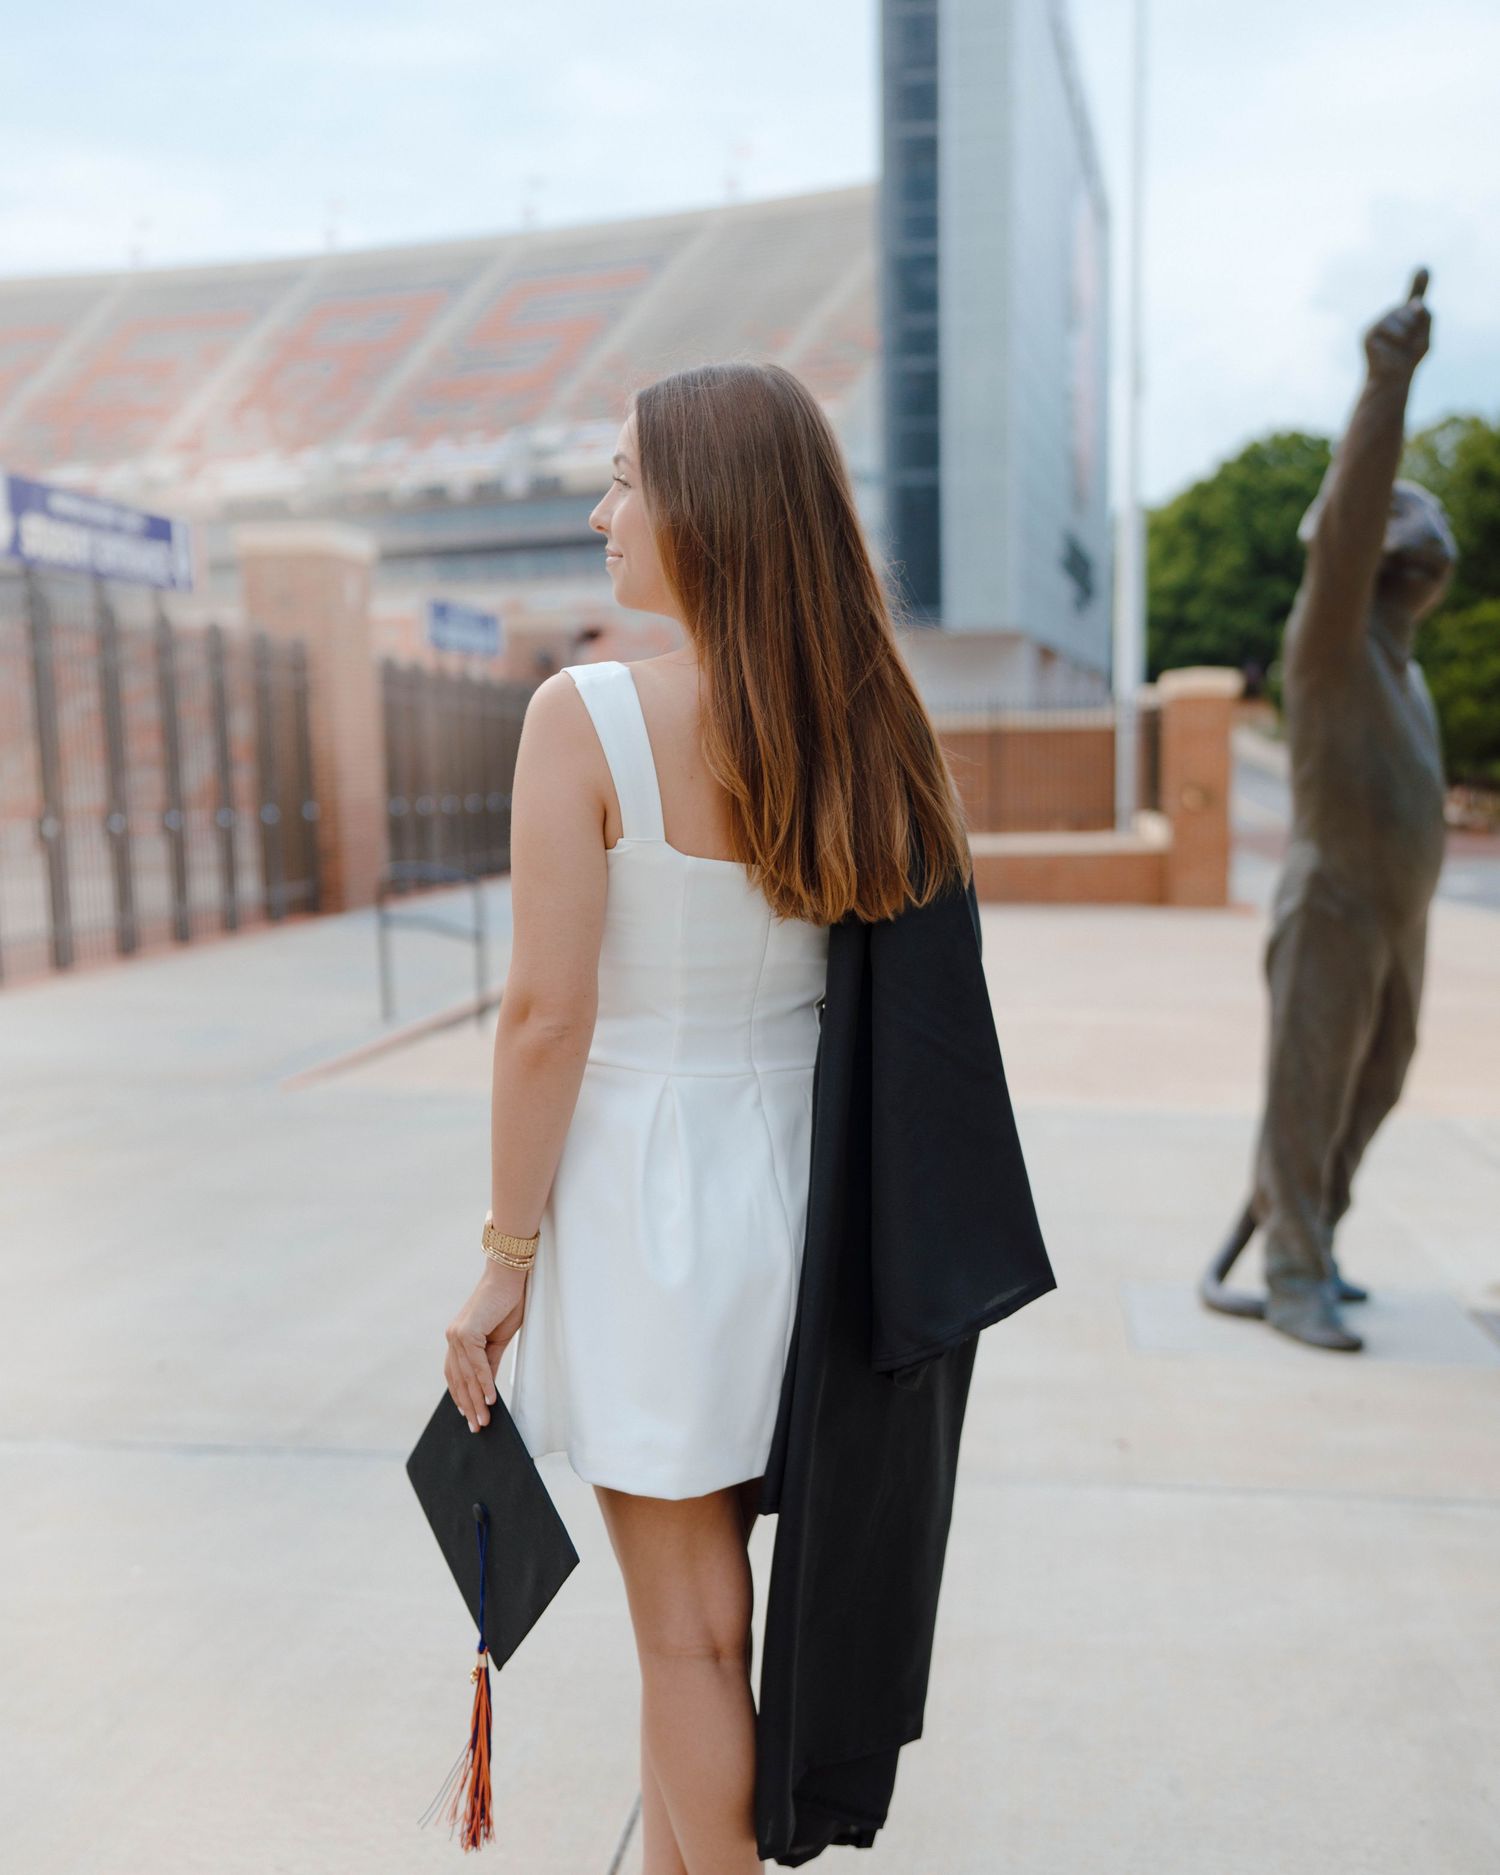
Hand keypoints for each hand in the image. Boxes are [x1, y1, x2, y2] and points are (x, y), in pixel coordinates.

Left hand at [444, 1261, 528, 1432]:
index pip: (455, 1375)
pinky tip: (490, 1400)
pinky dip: (484, 1384)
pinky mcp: (467, 1332)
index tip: (468, 1416)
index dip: (461, 1396)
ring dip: (475, 1401)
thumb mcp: (499, 1339)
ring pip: (466, 1376)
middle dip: (468, 1406)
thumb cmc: (507, 1303)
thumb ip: (490, 1362)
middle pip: (458, 1380)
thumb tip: (487, 1388)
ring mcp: (457, 1334)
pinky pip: (477, 1365)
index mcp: (458, 1339)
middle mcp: (453, 1337)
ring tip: (484, 1421)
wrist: (511, 1276)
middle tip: (477, 1427)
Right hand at [1363, 268, 1430, 377]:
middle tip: (1408, 346)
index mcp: (1405, 318)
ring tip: (1399, 349)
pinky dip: (1396, 340)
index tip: (1424, 269)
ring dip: (1407, 335)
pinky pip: (1390, 328)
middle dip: (1416, 327)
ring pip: (1401, 316)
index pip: (1414, 297)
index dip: (1419, 283)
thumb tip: (1417, 303)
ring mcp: (1378, 323)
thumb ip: (1426, 318)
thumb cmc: (1407, 362)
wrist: (1391, 381)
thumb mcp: (1425, 339)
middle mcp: (1390, 317)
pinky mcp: (1368, 333)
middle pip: (1411, 308)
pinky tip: (1390, 351)